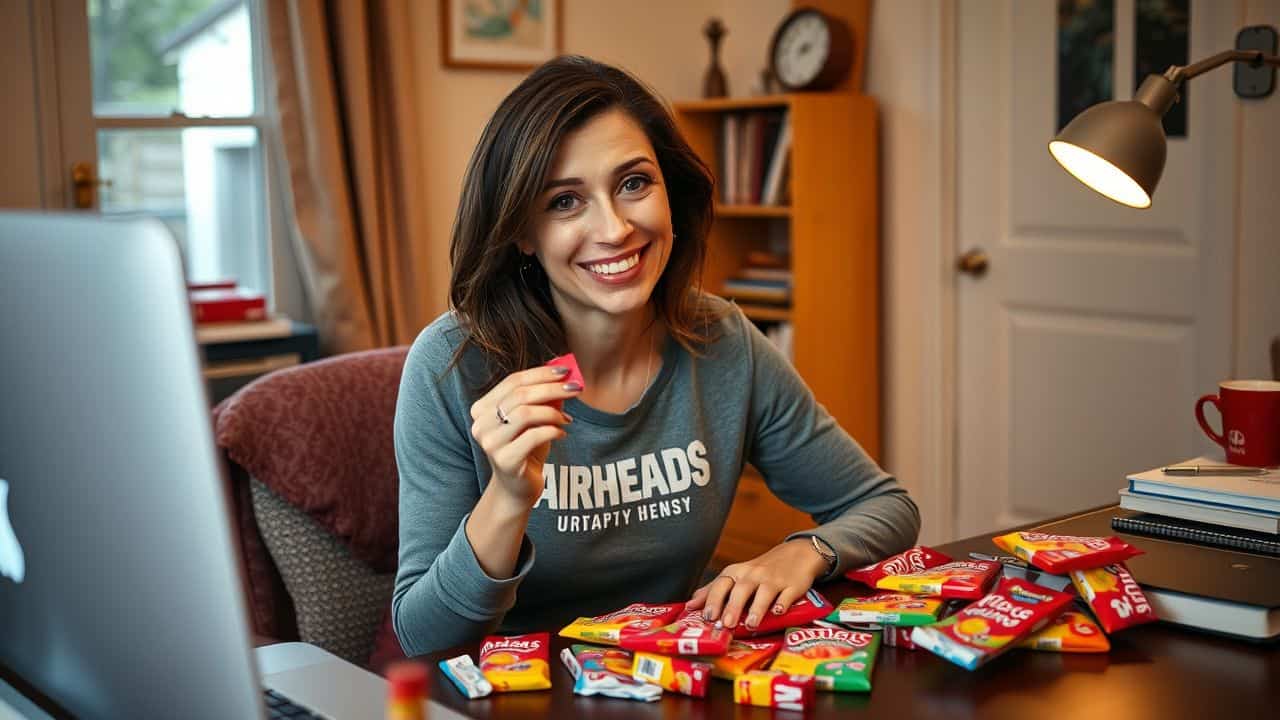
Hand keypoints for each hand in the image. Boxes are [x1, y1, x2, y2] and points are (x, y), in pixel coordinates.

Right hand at [469, 364, 581, 508]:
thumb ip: (542, 397)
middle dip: (552, 389)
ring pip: (525, 413)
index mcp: (482, 408)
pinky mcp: (505, 460)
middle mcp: (481, 424)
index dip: (541, 373)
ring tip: (566, 418)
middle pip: (520, 395)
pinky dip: (553, 430)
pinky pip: (534, 436)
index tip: (565, 371)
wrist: (518, 488)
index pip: (513, 381)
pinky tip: (562, 434)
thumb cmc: (526, 448)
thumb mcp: (533, 419)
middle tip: (576, 388)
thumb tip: (563, 374)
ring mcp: (490, 443)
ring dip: (553, 412)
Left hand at [685, 539, 827, 630]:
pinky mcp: (792, 586)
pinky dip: (782, 603)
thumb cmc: (761, 570)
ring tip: (751, 624)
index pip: (721, 584)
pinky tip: (778, 612)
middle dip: (732, 606)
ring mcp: (774, 580)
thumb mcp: (737, 575)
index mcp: (737, 573)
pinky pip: (787, 594)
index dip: (713, 599)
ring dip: (757, 608)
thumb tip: (690, 605)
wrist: (796, 554)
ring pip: (764, 592)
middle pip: (741, 589)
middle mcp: (754, 575)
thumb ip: (715, 589)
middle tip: (726, 624)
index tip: (706, 616)